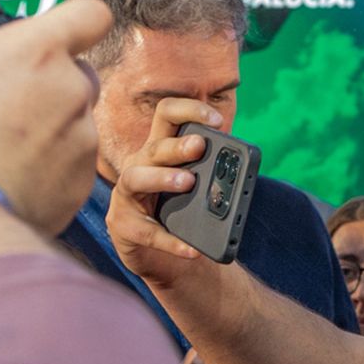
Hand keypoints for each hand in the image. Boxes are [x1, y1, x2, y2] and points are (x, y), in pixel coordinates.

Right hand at [0, 0, 110, 233]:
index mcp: (36, 52)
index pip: (89, 15)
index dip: (74, 21)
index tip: (52, 35)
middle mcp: (71, 91)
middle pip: (78, 73)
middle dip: (50, 81)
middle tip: (3, 99)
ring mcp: (82, 140)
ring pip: (74, 122)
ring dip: (46, 127)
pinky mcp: (81, 184)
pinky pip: (70, 165)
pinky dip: (47, 167)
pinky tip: (6, 176)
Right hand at [105, 96, 225, 286]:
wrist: (159, 253)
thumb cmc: (178, 209)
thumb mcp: (195, 187)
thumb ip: (212, 174)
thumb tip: (240, 172)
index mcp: (160, 149)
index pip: (167, 115)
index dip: (190, 110)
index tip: (217, 120)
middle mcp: (139, 165)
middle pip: (155, 147)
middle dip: (178, 145)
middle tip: (200, 147)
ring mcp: (126, 194)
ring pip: (136, 178)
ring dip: (162, 178)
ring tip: (187, 182)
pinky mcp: (123, 225)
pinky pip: (147, 232)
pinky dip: (171, 241)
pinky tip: (191, 250)